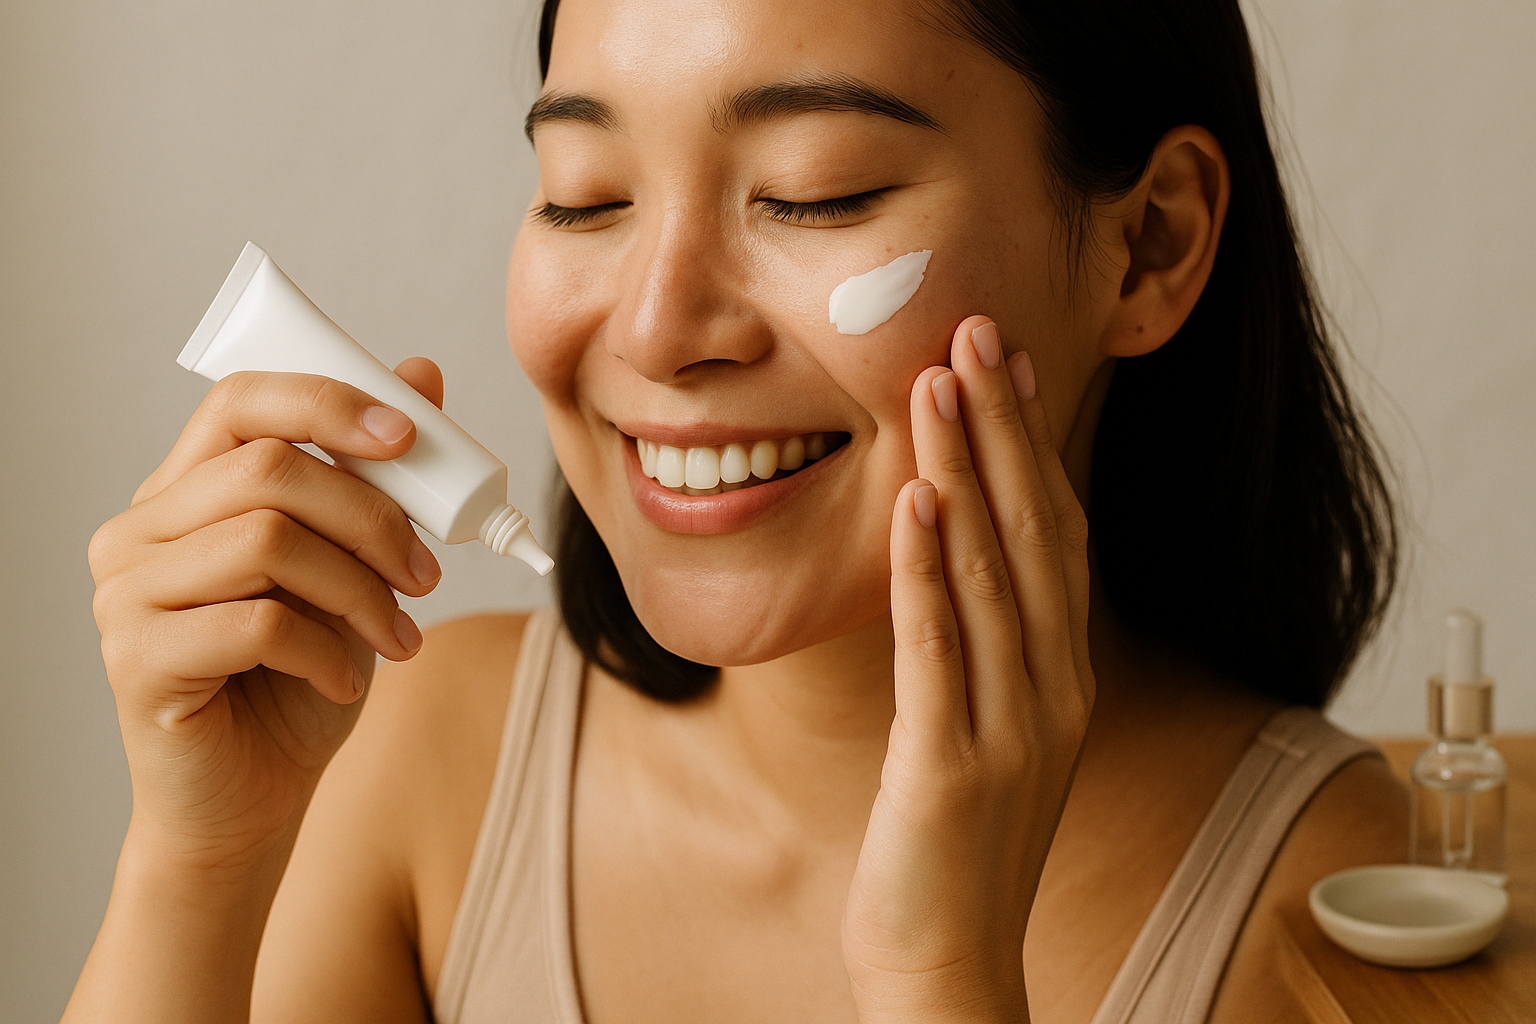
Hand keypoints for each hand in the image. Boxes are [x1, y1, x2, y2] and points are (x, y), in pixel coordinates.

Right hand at [87, 358, 445, 870]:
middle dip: (372, 516)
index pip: (241, 402)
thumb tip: (421, 372)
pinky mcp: (136, 660)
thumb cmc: (299, 677)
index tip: (410, 434)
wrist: (253, 798)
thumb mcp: (352, 568)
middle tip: (428, 573)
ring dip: (360, 590)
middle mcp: (139, 531)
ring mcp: (126, 594)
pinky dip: (328, 651)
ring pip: (267, 540)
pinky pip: (258, 624)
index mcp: (185, 491)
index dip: (329, 404)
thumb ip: (371, 477)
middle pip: (268, 470)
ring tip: (397, 637)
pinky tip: (348, 680)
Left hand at [842, 317, 1093, 1023]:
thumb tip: (962, 560)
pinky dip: (929, 570)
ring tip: (939, 385)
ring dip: (966, 471)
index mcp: (1061, 676)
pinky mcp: (952, 766)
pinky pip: (939, 649)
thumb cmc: (956, 845)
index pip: (1053, 535)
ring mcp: (1010, 727)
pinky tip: (916, 500)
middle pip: (1032, 533)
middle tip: (975, 332)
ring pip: (991, 574)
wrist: (947, 964)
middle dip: (1004, 428)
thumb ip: (988, 649)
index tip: (1010, 363)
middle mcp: (1051, 689)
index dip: (1033, 445)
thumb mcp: (990, 730)